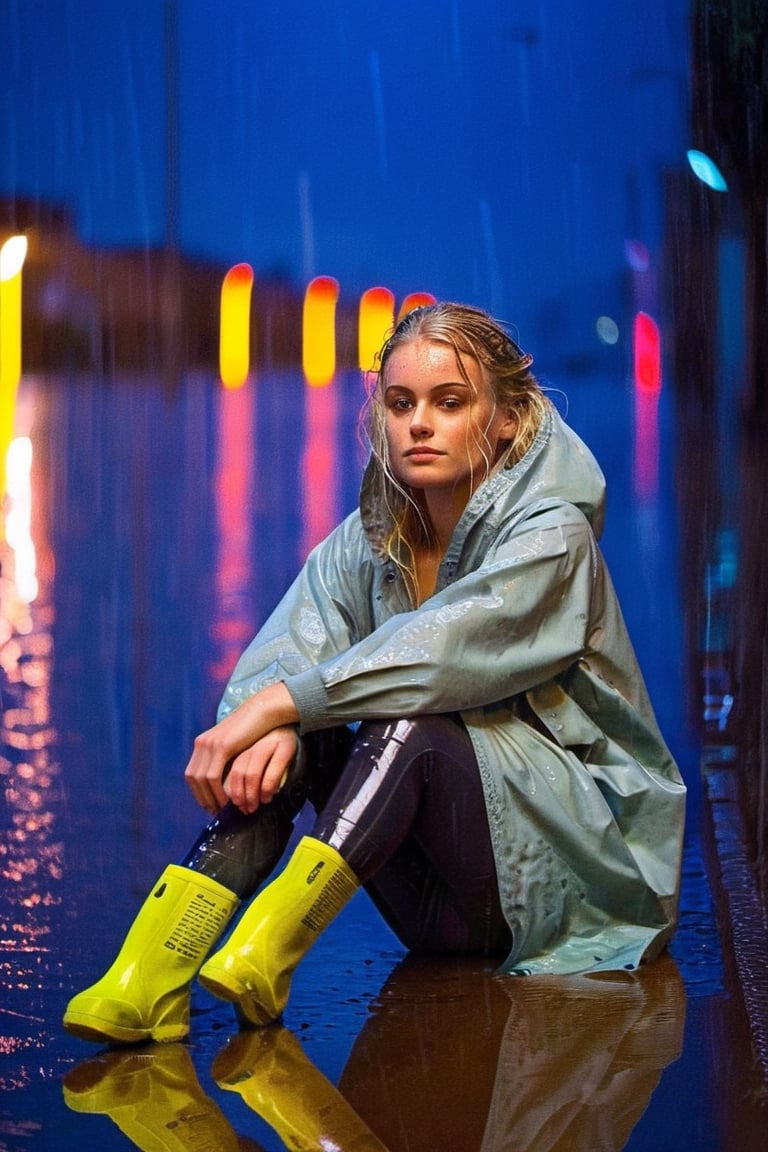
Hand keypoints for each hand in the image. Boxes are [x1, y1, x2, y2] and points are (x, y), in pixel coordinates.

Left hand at [184, 682, 299, 813]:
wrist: (263, 710)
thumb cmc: (254, 727)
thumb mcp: (234, 742)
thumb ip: (225, 756)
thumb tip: (225, 773)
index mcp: (203, 742)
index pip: (192, 773)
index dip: (198, 792)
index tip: (209, 805)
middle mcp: (202, 743)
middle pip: (193, 778)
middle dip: (202, 797)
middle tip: (215, 811)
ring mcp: (210, 744)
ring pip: (202, 779)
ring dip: (211, 796)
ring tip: (223, 808)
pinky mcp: (222, 747)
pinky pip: (213, 775)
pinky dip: (218, 790)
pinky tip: (228, 798)